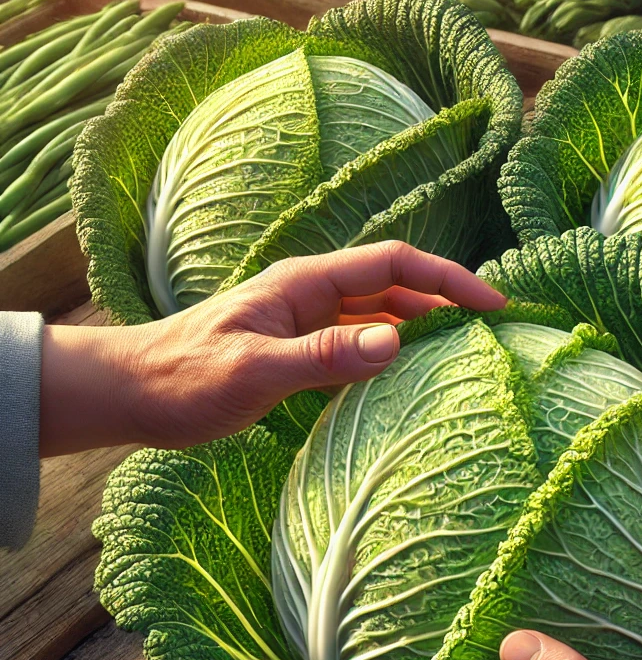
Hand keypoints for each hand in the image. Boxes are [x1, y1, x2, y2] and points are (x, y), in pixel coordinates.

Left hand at [39, 241, 505, 456]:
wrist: (131, 394)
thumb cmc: (182, 377)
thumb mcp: (254, 370)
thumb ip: (323, 356)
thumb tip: (396, 342)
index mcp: (306, 283)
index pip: (394, 265)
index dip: (448, 279)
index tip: (492, 304)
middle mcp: (312, 295)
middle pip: (395, 287)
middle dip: (446, 303)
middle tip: (493, 332)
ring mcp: (306, 322)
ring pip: (380, 316)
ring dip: (422, 329)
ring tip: (465, 353)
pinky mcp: (298, 351)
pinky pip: (359, 345)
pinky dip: (391, 355)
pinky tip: (408, 379)